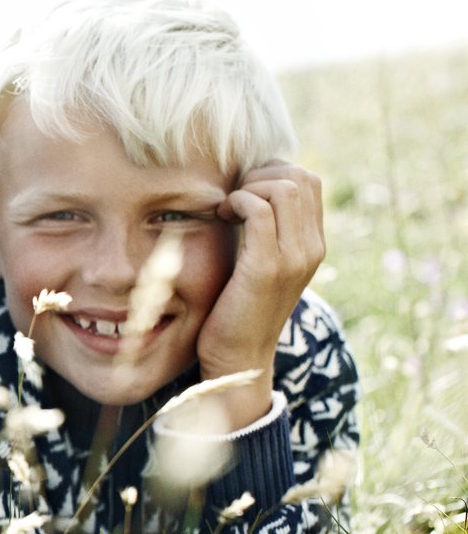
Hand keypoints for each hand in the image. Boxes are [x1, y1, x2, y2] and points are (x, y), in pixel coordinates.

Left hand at [196, 163, 323, 428]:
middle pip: (300, 178)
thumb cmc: (238, 311)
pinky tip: (220, 216)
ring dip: (247, 188)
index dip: (273, 173)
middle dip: (259, 175)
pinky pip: (258, 210)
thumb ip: (267, 234)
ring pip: (283, 188)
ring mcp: (293, 258)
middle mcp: (311, 249)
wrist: (238, 360)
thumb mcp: (261, 267)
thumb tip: (249, 195)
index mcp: (313, 245)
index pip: (309, 181)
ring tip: (226, 209)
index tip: (243, 193)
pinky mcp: (266, 268)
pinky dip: (236, 202)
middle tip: (232, 198)